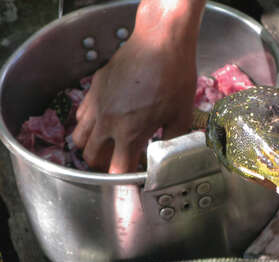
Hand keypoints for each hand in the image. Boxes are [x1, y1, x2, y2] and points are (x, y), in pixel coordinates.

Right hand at [72, 34, 196, 172]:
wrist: (160, 44)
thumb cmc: (174, 79)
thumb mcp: (181, 116)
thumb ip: (172, 141)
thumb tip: (170, 156)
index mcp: (130, 133)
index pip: (116, 170)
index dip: (123, 182)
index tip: (130, 183)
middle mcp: (107, 122)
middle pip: (91, 157)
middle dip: (103, 166)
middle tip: (118, 162)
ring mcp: (97, 105)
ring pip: (79, 137)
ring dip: (91, 147)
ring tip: (107, 145)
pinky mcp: (94, 89)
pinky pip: (81, 115)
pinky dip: (88, 124)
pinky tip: (104, 121)